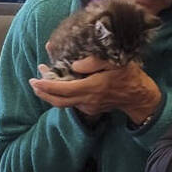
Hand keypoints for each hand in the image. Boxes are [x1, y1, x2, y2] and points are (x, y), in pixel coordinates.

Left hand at [29, 56, 161, 123]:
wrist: (139, 97)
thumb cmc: (129, 76)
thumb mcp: (116, 62)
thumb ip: (94, 61)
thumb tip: (74, 65)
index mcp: (92, 87)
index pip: (63, 89)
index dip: (47, 85)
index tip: (35, 79)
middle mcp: (87, 100)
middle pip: (58, 101)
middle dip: (42, 92)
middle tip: (33, 82)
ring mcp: (88, 107)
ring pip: (63, 103)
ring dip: (50, 94)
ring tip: (41, 82)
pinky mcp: (90, 109)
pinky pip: (71, 103)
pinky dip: (61, 95)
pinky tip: (60, 85)